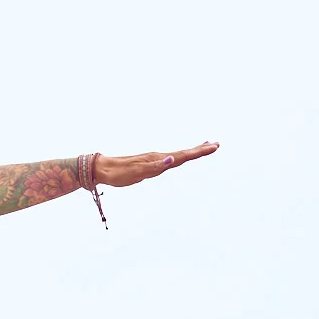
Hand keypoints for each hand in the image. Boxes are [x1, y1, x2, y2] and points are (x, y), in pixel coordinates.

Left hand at [90, 141, 217, 187]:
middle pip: (184, 153)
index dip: (199, 152)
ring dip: (192, 151)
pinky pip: (168, 160)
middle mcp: (158, 157)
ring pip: (177, 155)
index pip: (183, 155)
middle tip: (216, 144)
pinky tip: (178, 158)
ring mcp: (154, 160)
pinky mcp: (148, 164)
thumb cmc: (119, 173)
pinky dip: (178, 157)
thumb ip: (155, 167)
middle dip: (200, 150)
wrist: (102, 169)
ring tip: (204, 146)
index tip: (214, 146)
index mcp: (158, 159)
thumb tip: (172, 159)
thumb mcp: (137, 172)